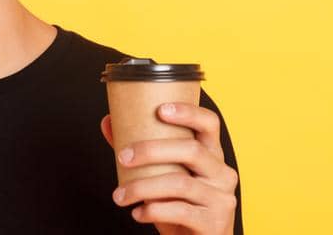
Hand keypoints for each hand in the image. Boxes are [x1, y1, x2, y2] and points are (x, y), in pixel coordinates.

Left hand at [100, 102, 238, 234]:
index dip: (188, 113)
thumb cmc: (183, 207)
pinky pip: (179, 211)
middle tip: (123, 157)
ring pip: (179, 183)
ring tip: (120, 196)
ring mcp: (221, 199)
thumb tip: (109, 122)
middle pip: (191, 150)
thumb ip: (141, 152)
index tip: (160, 110)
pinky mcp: (214, 223)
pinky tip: (138, 213)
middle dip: (151, 150)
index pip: (210, 124)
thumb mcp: (165, 177)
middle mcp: (223, 174)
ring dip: (142, 187)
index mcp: (213, 156)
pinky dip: (152, 211)